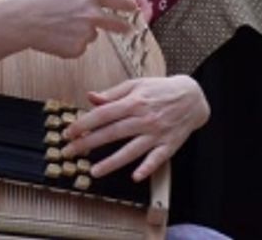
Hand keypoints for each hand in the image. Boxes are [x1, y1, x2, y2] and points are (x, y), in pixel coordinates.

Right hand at [1, 0, 141, 58]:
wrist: (20, 19)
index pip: (123, 2)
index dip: (131, 6)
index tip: (134, 9)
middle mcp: (93, 15)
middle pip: (119, 25)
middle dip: (123, 27)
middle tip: (126, 29)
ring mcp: (85, 34)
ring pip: (92, 35)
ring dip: (83, 33)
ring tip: (60, 25)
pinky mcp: (76, 49)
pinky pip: (79, 48)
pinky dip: (71, 45)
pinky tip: (56, 36)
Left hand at [63, 75, 209, 180]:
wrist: (193, 96)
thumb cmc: (161, 89)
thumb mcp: (137, 84)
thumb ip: (113, 93)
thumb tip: (91, 97)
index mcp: (134, 102)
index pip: (103, 114)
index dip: (84, 123)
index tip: (69, 132)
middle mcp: (143, 118)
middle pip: (112, 133)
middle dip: (88, 143)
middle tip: (70, 152)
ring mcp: (156, 133)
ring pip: (131, 149)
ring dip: (113, 161)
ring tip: (94, 171)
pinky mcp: (168, 145)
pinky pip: (157, 159)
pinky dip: (147, 168)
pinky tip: (136, 177)